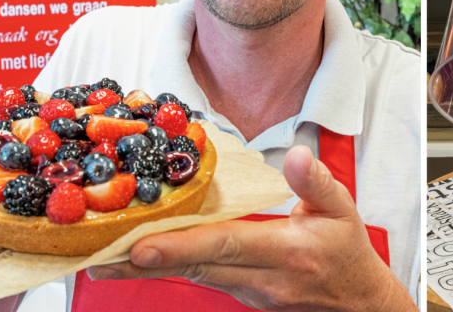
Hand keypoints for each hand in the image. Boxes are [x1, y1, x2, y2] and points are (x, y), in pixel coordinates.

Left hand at [88, 146, 409, 311]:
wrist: (356, 304)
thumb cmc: (346, 253)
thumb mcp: (343, 212)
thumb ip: (317, 182)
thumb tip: (295, 156)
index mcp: (286, 251)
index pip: (226, 245)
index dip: (180, 246)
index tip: (140, 247)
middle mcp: (261, 277)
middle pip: (194, 267)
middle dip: (142, 263)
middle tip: (96, 256)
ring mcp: (247, 292)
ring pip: (189, 275)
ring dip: (144, 269)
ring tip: (100, 257)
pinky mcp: (237, 295)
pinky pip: (196, 278)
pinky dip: (165, 269)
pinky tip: (134, 260)